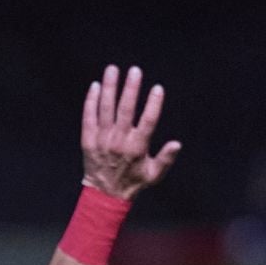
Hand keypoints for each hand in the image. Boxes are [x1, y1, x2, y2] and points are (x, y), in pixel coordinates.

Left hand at [81, 65, 180, 199]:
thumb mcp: (154, 175)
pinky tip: (95, 86)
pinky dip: (91, 101)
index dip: (154, 104)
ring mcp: (102, 140)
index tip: (158, 88)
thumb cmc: (133, 182)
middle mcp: (119, 141)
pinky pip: (89, 116)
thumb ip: (166, 158)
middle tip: (135, 70)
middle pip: (125, 110)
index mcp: (137, 148)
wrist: (105, 194)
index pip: (148, 122)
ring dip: (109, 88)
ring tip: (112, 70)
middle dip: (130, 88)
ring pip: (105, 109)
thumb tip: (177, 144)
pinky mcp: (88, 140)